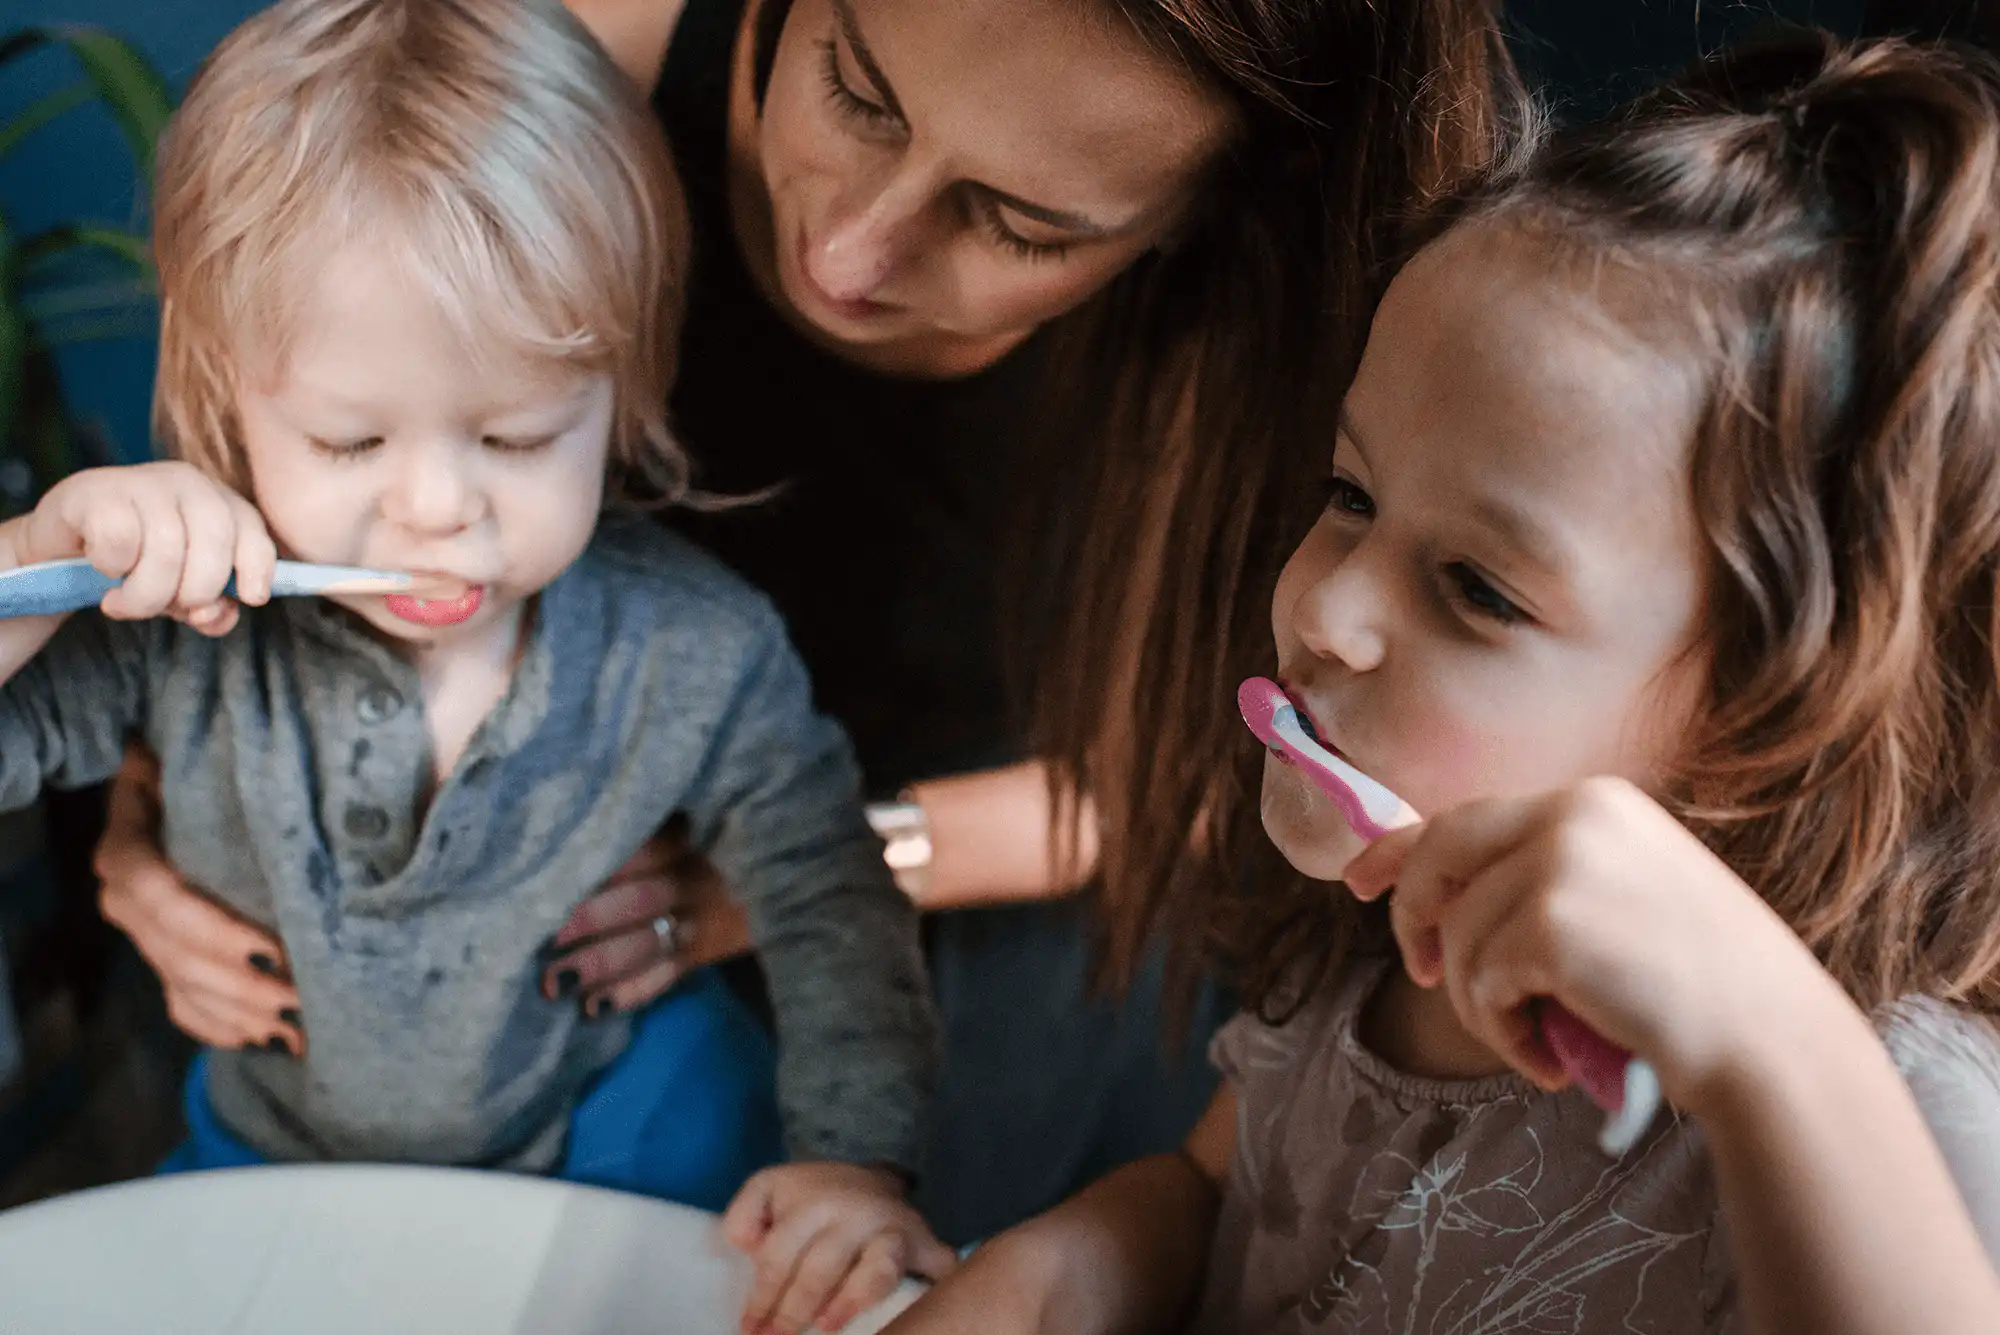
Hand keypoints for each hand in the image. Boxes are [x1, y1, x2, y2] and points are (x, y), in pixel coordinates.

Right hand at [17, 462, 273, 635]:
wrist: (63, 545)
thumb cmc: (136, 566)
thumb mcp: (181, 590)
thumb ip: (209, 608)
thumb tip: (215, 615)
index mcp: (219, 503)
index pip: (254, 534)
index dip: (258, 569)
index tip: (252, 599)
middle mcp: (189, 484)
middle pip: (213, 545)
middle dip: (194, 592)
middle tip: (164, 610)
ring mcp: (143, 481)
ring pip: (167, 550)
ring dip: (144, 595)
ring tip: (121, 603)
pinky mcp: (98, 491)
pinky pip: (120, 542)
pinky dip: (112, 568)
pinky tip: (102, 568)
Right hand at [95, 742, 303, 1054]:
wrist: (185, 786)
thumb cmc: (218, 769)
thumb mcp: (213, 762)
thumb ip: (207, 771)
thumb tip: (216, 760)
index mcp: (130, 850)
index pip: (160, 897)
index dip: (215, 930)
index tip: (273, 951)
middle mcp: (127, 900)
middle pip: (179, 954)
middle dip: (244, 985)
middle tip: (304, 1000)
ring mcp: (144, 938)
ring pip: (185, 988)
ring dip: (242, 1014)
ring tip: (300, 1029)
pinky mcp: (165, 964)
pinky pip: (185, 1009)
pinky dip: (224, 1028)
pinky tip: (267, 1040)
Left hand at [541, 815, 752, 1017]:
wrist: (791, 870)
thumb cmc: (731, 833)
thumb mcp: (705, 813)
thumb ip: (662, 819)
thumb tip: (591, 807)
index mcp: (693, 836)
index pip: (641, 852)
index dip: (598, 867)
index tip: (551, 876)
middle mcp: (699, 879)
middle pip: (639, 901)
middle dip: (589, 921)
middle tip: (545, 937)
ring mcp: (704, 919)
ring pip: (648, 944)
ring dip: (600, 965)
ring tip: (554, 983)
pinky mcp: (708, 950)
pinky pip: (667, 975)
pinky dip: (632, 992)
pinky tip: (594, 1008)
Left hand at [722, 1162, 957, 1334]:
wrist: (869, 1178)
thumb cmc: (812, 1195)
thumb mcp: (770, 1188)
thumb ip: (745, 1214)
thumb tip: (744, 1246)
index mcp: (814, 1202)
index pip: (780, 1255)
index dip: (762, 1297)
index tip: (750, 1328)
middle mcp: (857, 1212)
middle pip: (822, 1268)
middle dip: (794, 1312)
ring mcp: (894, 1229)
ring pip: (877, 1270)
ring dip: (851, 1301)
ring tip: (827, 1326)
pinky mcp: (926, 1244)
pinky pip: (933, 1271)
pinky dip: (927, 1291)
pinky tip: (911, 1318)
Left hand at [1342, 776, 1840, 1113]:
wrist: (1774, 1042)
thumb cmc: (1701, 990)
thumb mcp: (1620, 902)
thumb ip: (1542, 882)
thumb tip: (1437, 894)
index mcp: (1594, 803)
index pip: (1465, 817)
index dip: (1399, 852)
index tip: (1358, 884)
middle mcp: (1574, 813)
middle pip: (1438, 856)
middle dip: (1413, 919)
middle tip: (1427, 975)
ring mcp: (1561, 861)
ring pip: (1458, 935)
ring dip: (1480, 1006)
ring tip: (1536, 1042)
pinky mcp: (1550, 920)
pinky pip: (1479, 980)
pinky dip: (1500, 1031)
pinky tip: (1549, 1057)